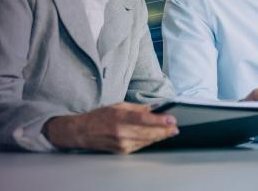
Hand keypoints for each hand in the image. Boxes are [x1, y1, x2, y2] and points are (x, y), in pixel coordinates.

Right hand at [43, 102, 178, 153]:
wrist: (83, 132)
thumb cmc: (99, 117)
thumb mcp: (117, 106)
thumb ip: (137, 108)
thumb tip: (155, 108)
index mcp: (119, 117)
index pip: (143, 119)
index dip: (159, 121)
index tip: (171, 119)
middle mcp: (121, 132)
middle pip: (148, 132)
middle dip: (164, 130)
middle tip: (175, 128)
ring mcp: (122, 143)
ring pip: (147, 141)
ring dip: (160, 136)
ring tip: (169, 132)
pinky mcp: (122, 151)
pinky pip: (141, 146)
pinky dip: (150, 141)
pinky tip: (156, 137)